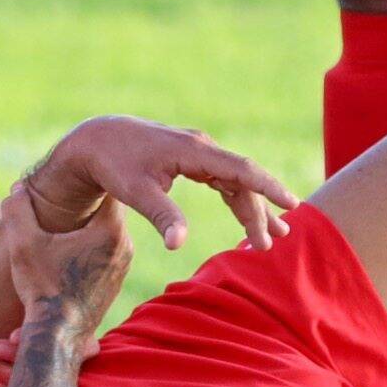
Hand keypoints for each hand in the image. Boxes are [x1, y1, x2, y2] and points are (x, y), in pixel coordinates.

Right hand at [6, 181, 130, 336]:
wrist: (57, 336)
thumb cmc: (42, 287)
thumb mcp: (23, 244)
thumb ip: (18, 210)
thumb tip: (18, 189)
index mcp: (109, 230)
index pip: (106, 189)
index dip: (90, 176)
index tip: (75, 170)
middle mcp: (125, 246)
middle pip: (107, 210)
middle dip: (87, 201)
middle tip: (70, 189)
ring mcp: (123, 266)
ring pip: (107, 232)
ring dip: (89, 225)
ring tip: (68, 218)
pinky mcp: (117, 281)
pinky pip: (106, 251)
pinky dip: (91, 246)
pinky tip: (71, 247)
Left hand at [14, 116, 296, 253]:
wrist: (95, 141)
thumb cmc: (114, 165)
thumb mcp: (137, 192)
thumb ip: (162, 216)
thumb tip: (179, 245)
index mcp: (194, 151)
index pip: (241, 170)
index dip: (268, 187)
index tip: (292, 204)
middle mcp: (201, 147)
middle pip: (242, 180)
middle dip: (260, 211)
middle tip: (274, 242)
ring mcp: (197, 152)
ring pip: (234, 181)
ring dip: (251, 208)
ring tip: (269, 237)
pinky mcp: (190, 158)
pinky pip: (221, 179)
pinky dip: (235, 197)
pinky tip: (245, 214)